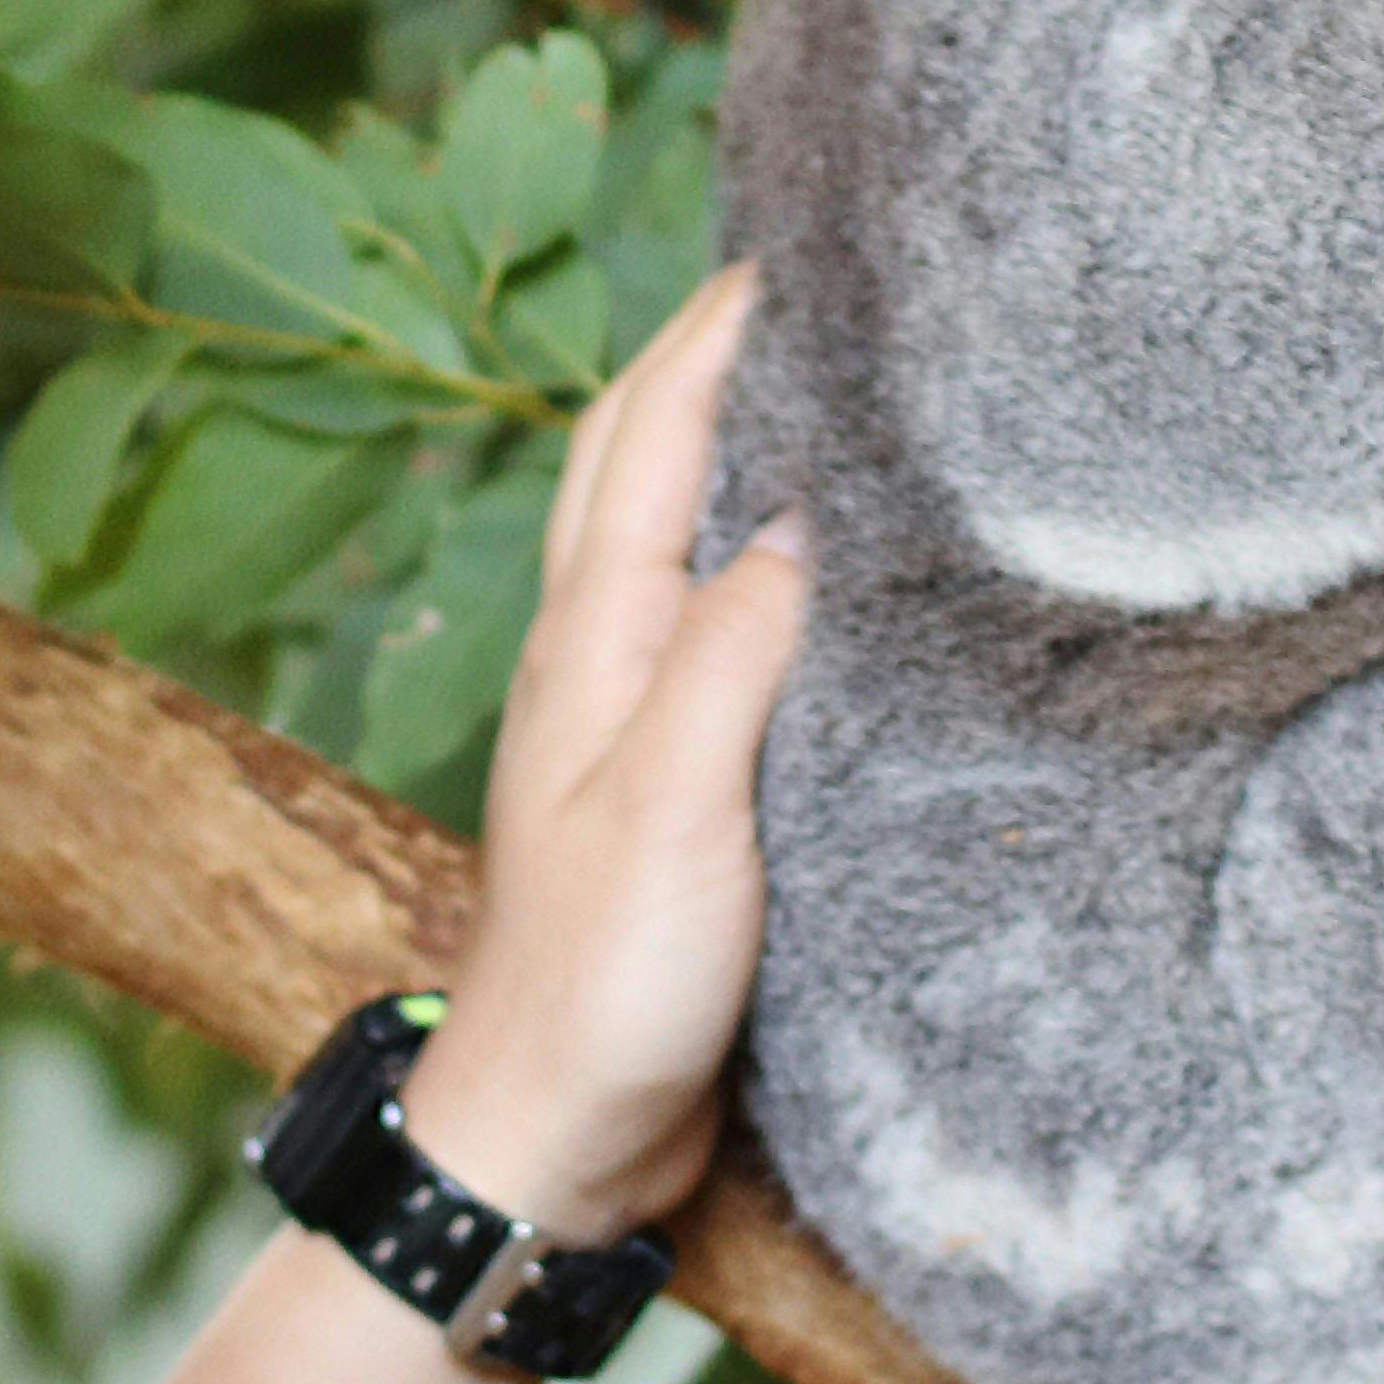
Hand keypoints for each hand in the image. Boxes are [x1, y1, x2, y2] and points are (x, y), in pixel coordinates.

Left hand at [394, 263, 805, 1255]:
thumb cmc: (599, 985)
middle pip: (647, 457)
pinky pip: (722, 623)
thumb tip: (804, 506)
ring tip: (834, 385)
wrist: (550, 1141)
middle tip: (818, 280)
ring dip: (738, 442)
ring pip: (680, 533)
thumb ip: (733, 653)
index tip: (802, 242)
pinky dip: (767, 556)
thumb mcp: (674, 808)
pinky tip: (829, 569)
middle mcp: (599, 651)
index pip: (652, 431)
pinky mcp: (675, 781)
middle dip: (719, 352)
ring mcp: (630, 715)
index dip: (720, 328)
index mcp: (590, 636)